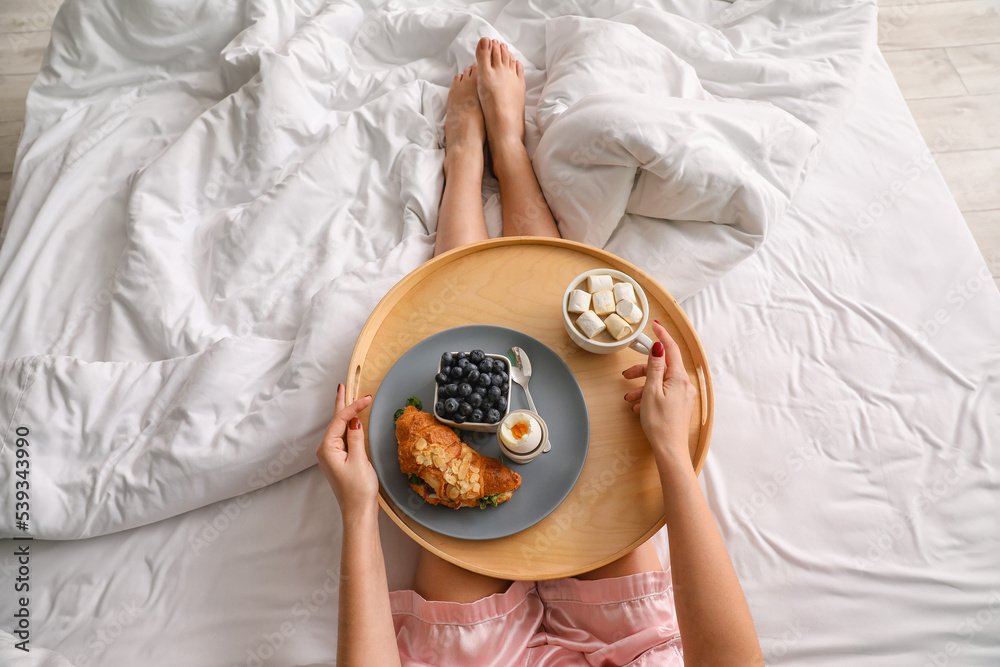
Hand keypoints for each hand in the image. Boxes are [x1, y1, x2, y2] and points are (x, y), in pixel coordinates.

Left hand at [316, 384, 377, 518]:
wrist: (357, 512)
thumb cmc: (358, 490)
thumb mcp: (359, 461)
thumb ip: (355, 438)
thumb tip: (354, 420)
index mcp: (327, 448)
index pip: (340, 420)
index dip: (353, 406)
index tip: (368, 398)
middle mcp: (325, 450)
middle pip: (335, 421)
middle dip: (341, 403)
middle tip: (343, 385)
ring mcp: (331, 455)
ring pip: (338, 428)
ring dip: (344, 413)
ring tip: (346, 397)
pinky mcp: (338, 460)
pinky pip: (342, 437)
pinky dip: (347, 425)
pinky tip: (350, 420)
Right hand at [622, 320, 696, 467]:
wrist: (669, 449)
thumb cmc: (660, 423)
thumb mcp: (652, 390)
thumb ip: (655, 366)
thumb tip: (658, 346)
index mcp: (679, 378)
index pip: (671, 349)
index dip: (662, 336)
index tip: (654, 325)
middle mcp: (684, 385)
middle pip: (663, 367)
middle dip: (643, 369)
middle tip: (627, 373)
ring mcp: (683, 396)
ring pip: (661, 381)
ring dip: (643, 385)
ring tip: (629, 396)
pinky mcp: (679, 405)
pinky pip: (663, 392)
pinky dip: (650, 395)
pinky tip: (639, 406)